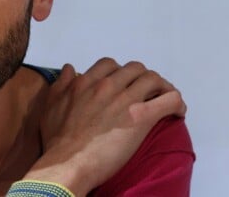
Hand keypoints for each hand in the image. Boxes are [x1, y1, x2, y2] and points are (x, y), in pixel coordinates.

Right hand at [24, 58, 185, 195]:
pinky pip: (169, 99)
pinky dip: (177, 103)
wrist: (68, 164)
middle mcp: (107, 85)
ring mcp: (125, 99)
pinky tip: (177, 113)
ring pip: (154, 79)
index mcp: (85, 82)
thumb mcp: (51, 107)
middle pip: (135, 69)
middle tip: (146, 95)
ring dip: (162, 88)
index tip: (124, 86)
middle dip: (143, 79)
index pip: (110, 64)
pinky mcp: (141, 116)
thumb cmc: (57, 141)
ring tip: (164, 101)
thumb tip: (70, 68)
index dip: (120, 73)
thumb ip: (60, 85)